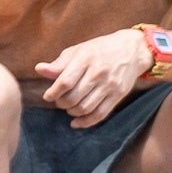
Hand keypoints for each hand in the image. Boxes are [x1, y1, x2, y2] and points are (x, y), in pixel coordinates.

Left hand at [34, 29, 152, 127]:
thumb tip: (39, 69)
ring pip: (86, 107)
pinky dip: (86, 122)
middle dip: (61, 103)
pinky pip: (101, 114)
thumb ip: (59, 63)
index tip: (47, 96)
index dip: (53, 92)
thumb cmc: (99, 49)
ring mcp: (110, 85)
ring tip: (68, 107)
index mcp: (85, 59)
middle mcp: (98, 73)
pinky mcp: (119, 95)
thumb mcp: (78, 50)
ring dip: (72, 112)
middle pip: (74, 97)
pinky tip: (76, 123)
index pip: (65, 81)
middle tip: (58, 101)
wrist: (132, 50)